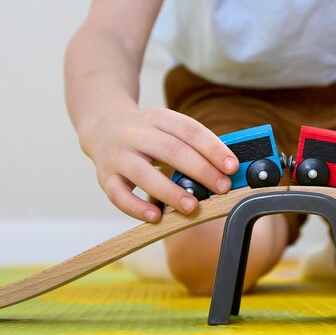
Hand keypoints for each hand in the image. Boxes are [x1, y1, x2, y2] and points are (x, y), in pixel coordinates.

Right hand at [82, 106, 238, 222]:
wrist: (103, 126)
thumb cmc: (148, 134)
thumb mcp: (168, 127)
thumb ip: (193, 145)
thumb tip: (227, 170)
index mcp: (158, 117)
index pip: (190, 130)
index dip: (213, 148)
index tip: (232, 166)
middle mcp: (136, 133)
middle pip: (171, 150)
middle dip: (201, 170)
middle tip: (222, 188)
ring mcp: (118, 155)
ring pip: (144, 174)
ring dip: (171, 192)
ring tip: (193, 207)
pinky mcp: (105, 177)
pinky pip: (119, 195)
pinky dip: (137, 208)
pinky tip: (156, 217)